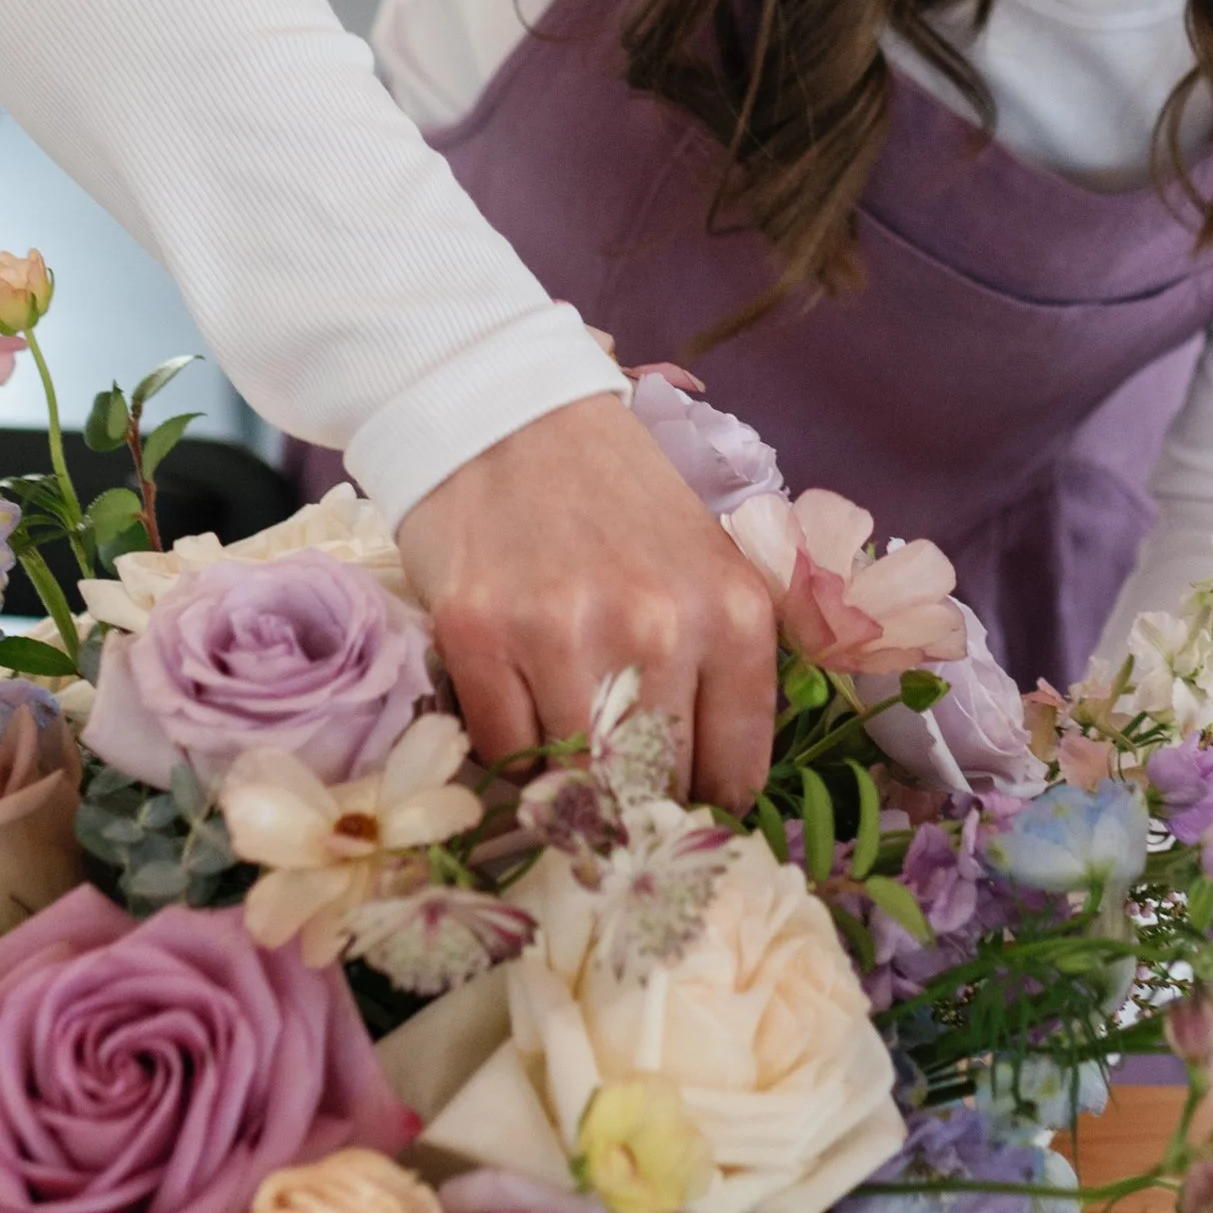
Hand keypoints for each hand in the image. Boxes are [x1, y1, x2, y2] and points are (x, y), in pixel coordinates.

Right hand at [396, 393, 778, 811]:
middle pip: (654, 785)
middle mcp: (657, 630)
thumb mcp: (708, 558)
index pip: (734, 773)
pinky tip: (519, 709)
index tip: (680, 801)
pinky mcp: (478, 637)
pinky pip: (504, 752)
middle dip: (638, 798)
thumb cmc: (615, 492)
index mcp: (732, 612)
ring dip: (569, 778)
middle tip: (618, 782)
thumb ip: (725, 658)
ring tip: (565, 740)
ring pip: (576, 778)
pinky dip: (511, 751)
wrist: (507, 411)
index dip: (704, 800)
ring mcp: (563, 636)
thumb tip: (720, 783)